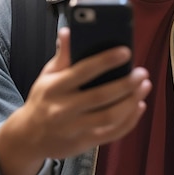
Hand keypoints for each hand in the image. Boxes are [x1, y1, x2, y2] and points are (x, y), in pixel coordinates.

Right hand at [0, 27, 151, 174]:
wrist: (28, 137)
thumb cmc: (44, 99)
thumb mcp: (47, 76)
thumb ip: (62, 56)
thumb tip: (68, 31)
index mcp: (54, 87)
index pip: (82, 71)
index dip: (106, 61)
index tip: (126, 51)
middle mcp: (63, 109)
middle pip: (101, 96)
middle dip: (126, 84)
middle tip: (142, 73)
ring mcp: (74, 128)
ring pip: (109, 116)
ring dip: (131, 101)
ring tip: (145, 86)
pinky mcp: (84, 143)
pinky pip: (112, 133)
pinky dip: (130, 120)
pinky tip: (139, 106)